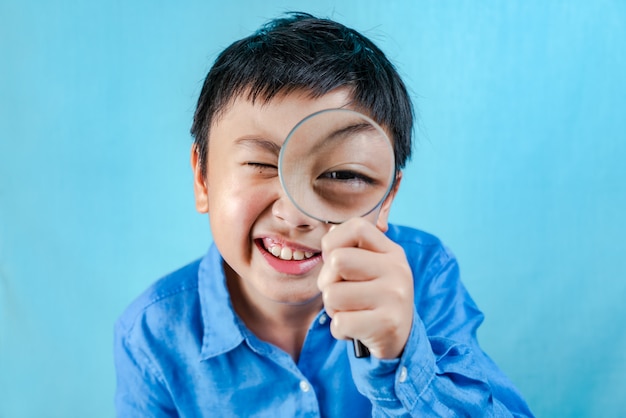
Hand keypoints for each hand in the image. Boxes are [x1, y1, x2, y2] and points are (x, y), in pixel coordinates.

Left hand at [317, 218, 413, 358]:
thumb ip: (351, 249)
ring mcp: (394, 297)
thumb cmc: (374, 298)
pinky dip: (339, 330)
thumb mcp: (372, 268)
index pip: (356, 227)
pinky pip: (339, 323)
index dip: (333, 241)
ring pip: (332, 294)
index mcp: (392, 252)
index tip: (335, 261)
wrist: (401, 340)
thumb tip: (329, 231)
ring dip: (332, 308)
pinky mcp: (386, 324)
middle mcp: (397, 270)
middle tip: (340, 292)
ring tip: (351, 312)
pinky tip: (356, 329)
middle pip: (337, 261)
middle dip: (327, 280)